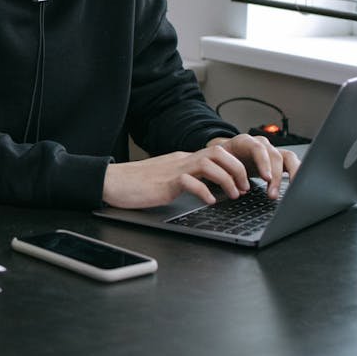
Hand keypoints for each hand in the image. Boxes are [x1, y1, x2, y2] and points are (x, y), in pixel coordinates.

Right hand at [102, 142, 251, 208]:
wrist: (112, 182)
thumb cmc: (137, 184)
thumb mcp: (168, 180)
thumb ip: (186, 179)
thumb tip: (207, 190)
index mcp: (183, 160)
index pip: (217, 154)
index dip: (236, 166)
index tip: (244, 182)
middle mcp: (182, 161)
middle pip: (218, 153)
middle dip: (237, 169)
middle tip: (244, 187)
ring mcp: (173, 170)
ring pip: (209, 164)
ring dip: (227, 180)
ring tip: (233, 195)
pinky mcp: (165, 182)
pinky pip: (190, 182)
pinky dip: (204, 192)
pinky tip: (208, 202)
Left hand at [205, 134, 300, 198]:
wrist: (225, 157)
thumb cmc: (223, 160)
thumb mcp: (221, 165)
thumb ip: (228, 174)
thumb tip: (238, 189)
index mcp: (244, 142)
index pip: (257, 148)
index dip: (263, 162)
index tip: (266, 178)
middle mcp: (260, 144)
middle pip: (275, 155)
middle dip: (275, 176)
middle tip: (272, 194)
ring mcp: (271, 151)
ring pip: (288, 157)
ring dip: (290, 175)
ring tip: (289, 192)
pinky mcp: (278, 160)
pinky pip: (292, 163)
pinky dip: (296, 173)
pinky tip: (296, 186)